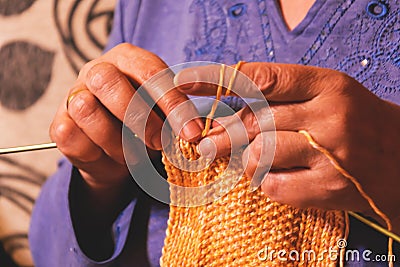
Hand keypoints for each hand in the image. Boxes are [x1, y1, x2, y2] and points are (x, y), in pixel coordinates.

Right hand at [50, 43, 201, 189]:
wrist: (115, 152)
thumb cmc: (145, 125)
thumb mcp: (165, 115)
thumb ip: (176, 116)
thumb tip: (192, 131)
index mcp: (128, 59)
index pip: (149, 72)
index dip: (172, 103)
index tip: (191, 132)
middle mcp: (96, 70)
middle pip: (109, 82)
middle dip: (140, 119)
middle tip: (159, 143)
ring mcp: (73, 95)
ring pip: (87, 109)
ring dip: (117, 141)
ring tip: (133, 154)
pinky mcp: (58, 123)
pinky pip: (72, 137)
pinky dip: (96, 154)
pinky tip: (108, 156)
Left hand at [174, 63, 399, 229]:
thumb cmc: (355, 122)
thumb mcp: (325, 94)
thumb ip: (280, 98)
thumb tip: (225, 111)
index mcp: (327, 84)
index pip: (261, 77)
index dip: (216, 81)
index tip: (183, 85)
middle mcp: (330, 116)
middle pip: (254, 121)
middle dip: (221, 133)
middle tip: (203, 143)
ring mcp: (332, 154)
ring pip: (260, 153)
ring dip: (247, 159)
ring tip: (253, 160)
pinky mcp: (330, 188)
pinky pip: (273, 185)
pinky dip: (263, 182)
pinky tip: (274, 177)